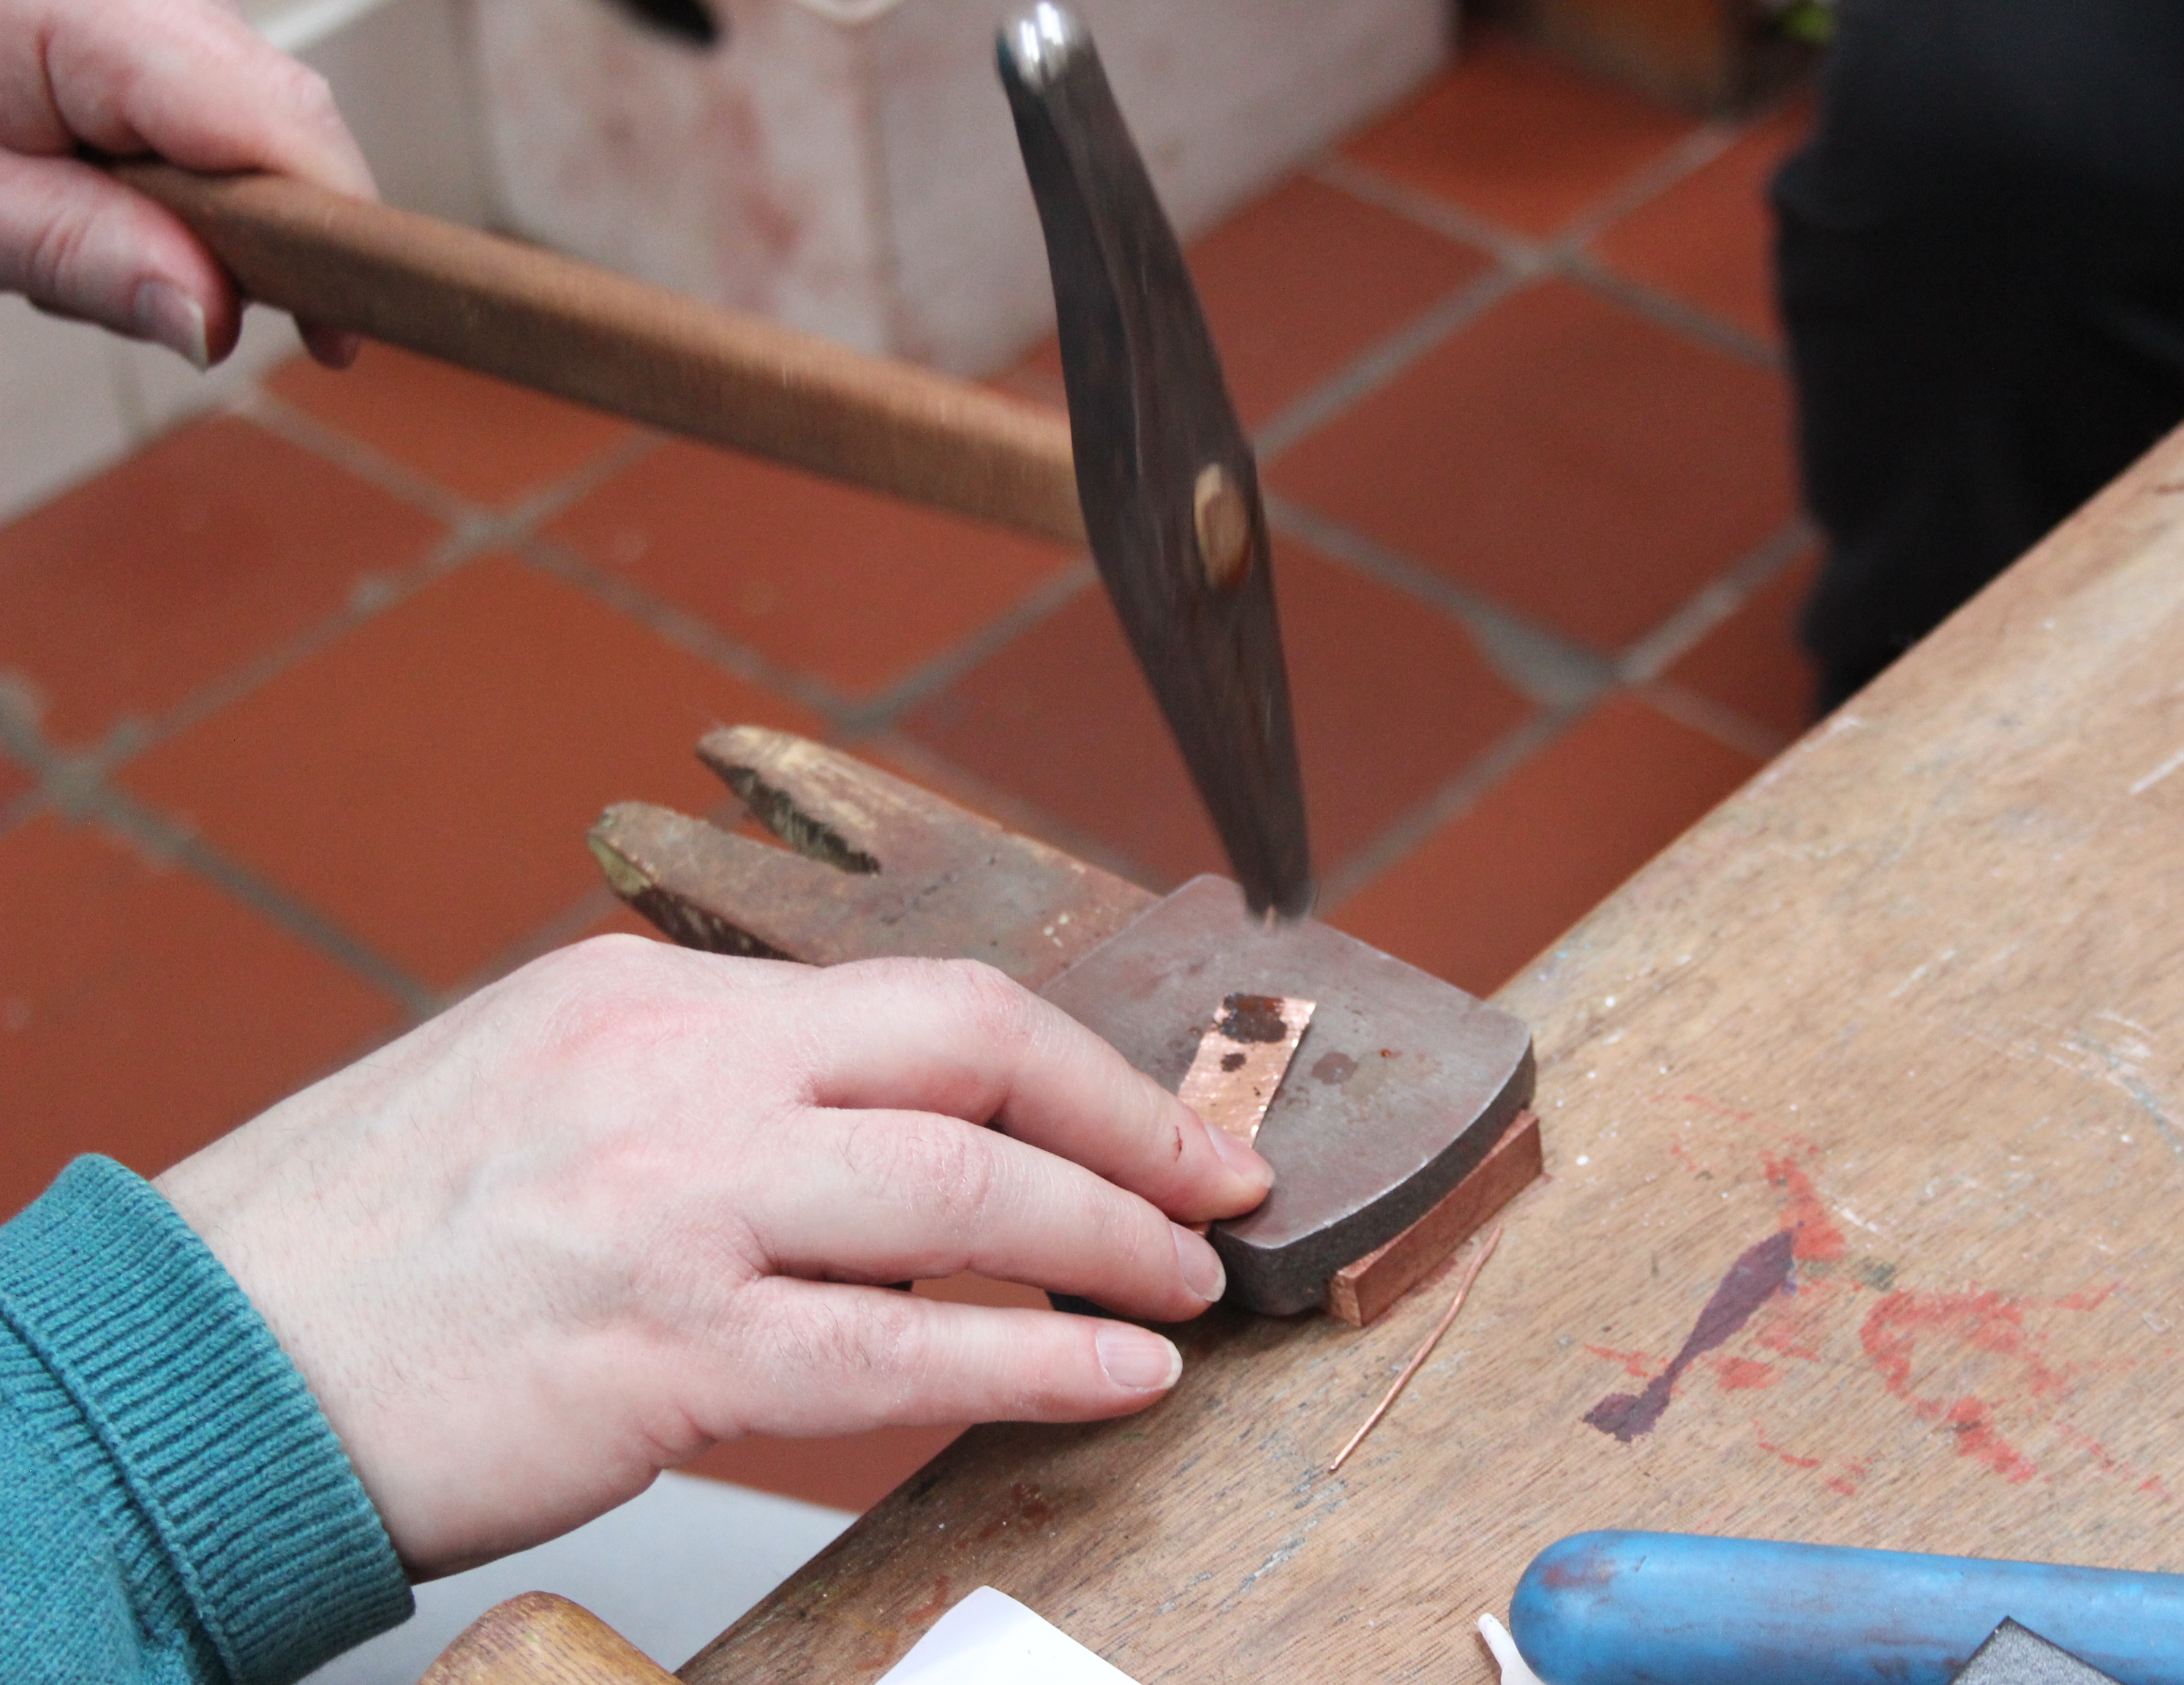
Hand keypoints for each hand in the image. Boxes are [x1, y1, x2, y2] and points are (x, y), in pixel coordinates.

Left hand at [0, 0, 375, 365]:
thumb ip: (83, 254)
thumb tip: (208, 318)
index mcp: (89, 10)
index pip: (279, 119)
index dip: (332, 230)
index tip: (332, 331)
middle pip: (284, 114)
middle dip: (265, 226)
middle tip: (178, 298)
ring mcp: (147, 1)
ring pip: (254, 113)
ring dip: (214, 204)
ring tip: (90, 226)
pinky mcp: (137, 19)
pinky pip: (204, 97)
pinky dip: (175, 168)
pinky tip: (98, 186)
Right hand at [155, 938, 1272, 1577]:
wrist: (192, 1365)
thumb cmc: (369, 1246)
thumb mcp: (540, 1092)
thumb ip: (712, 1095)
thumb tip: (888, 1144)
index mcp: (644, 995)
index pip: (910, 995)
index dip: (1057, 1052)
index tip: (1142, 1105)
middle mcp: (672, 1069)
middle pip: (967, 1046)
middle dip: (1124, 1114)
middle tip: (1215, 1178)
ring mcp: (671, 1202)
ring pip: (961, 1187)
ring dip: (1110, 1234)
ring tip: (1185, 1286)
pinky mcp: (661, 1350)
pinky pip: (900, 1347)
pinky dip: (1036, 1359)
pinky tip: (1112, 1375)